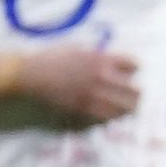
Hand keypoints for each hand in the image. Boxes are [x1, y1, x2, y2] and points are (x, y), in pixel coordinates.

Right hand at [19, 47, 140, 126]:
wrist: (29, 75)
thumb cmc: (51, 58)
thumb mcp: (78, 48)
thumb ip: (99, 56)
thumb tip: (116, 63)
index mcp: (101, 60)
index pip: (134, 65)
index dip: (132, 69)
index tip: (127, 72)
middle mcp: (101, 79)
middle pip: (135, 92)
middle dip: (135, 92)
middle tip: (131, 94)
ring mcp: (93, 97)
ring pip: (125, 109)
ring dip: (125, 107)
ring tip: (121, 106)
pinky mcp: (83, 111)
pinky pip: (107, 118)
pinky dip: (110, 116)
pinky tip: (105, 112)